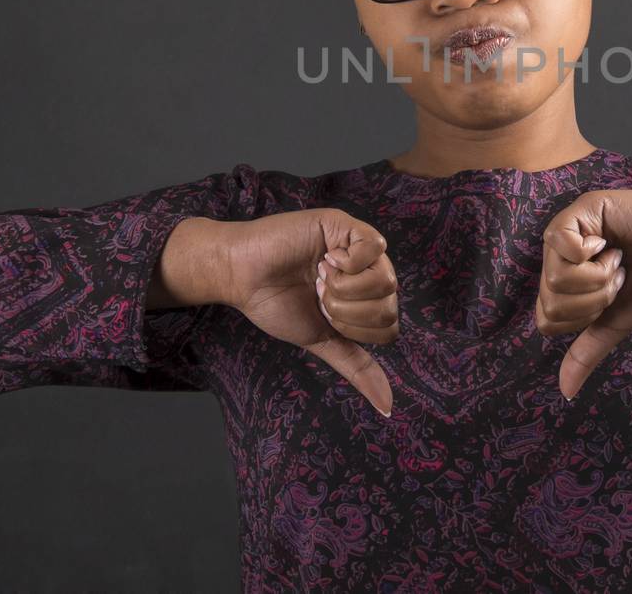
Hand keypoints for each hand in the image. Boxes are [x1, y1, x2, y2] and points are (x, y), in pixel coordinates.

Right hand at [222, 209, 399, 416]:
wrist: (241, 278)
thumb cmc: (277, 305)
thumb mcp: (322, 339)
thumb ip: (356, 366)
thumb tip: (388, 406)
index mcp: (366, 298)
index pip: (389, 327)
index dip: (354, 329)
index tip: (324, 314)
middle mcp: (368, 272)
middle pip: (390, 306)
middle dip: (347, 312)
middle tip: (319, 295)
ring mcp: (359, 247)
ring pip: (386, 281)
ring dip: (345, 289)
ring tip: (320, 277)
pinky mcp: (346, 225)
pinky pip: (375, 247)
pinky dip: (349, 263)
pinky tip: (325, 259)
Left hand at [535, 189, 631, 400]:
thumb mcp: (617, 319)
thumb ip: (589, 349)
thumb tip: (566, 392)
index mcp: (563, 282)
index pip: (548, 320)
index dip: (584, 318)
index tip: (612, 298)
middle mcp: (557, 257)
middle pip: (551, 300)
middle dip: (596, 298)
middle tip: (618, 276)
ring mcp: (565, 232)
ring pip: (557, 277)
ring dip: (599, 276)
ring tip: (617, 258)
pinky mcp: (579, 209)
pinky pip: (562, 243)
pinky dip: (592, 253)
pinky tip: (610, 241)